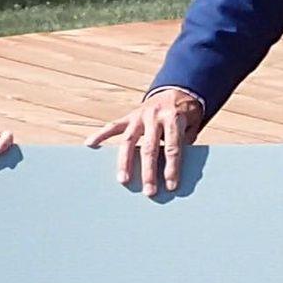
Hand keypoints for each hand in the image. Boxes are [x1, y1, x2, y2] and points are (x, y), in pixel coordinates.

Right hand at [88, 86, 206, 193]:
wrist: (176, 91)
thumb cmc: (186, 115)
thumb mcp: (191, 126)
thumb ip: (184, 143)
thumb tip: (174, 169)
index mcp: (173, 118)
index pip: (173, 147)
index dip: (172, 168)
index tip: (171, 186)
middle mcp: (154, 117)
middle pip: (149, 148)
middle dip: (149, 172)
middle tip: (149, 191)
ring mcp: (140, 116)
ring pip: (129, 141)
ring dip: (125, 162)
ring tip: (123, 180)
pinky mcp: (129, 116)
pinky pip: (113, 126)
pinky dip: (100, 134)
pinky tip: (90, 143)